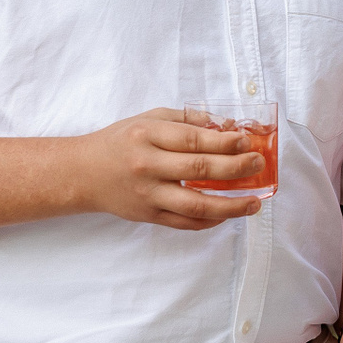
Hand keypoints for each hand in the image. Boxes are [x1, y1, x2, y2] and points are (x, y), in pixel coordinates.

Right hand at [69, 108, 264, 228]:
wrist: (83, 173)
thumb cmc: (121, 141)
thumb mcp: (150, 119)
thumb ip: (187, 120)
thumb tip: (227, 125)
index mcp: (148, 136)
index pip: (194, 140)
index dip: (225, 143)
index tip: (248, 143)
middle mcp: (147, 166)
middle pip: (200, 169)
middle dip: (236, 168)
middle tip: (259, 165)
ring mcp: (148, 194)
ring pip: (196, 205)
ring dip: (231, 205)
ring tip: (255, 202)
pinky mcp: (148, 215)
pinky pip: (185, 223)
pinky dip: (210, 221)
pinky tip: (228, 214)